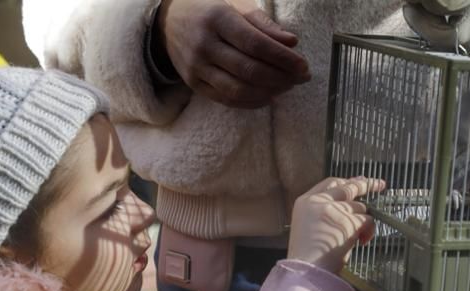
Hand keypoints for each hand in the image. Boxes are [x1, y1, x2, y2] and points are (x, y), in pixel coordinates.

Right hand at [155, 0, 310, 108]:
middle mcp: (205, 44)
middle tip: (300, 78)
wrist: (167, 21)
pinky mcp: (194, 83)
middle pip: (249, 70)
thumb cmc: (209, 9)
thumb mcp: (235, 5)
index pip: (256, 44)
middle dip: (281, 77)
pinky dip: (251, 102)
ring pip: (238, 89)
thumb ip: (263, 24)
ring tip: (286, 87)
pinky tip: (268, 96)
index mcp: (217, 18)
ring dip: (268, 92)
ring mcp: (197, 67)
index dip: (283, 58)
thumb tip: (291, 43)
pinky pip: (226, 99)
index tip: (303, 65)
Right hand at [288, 177, 384, 272]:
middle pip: (348, 188)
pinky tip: (362, 242)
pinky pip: (368, 220)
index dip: (346, 182)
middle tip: (379, 184)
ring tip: (358, 238)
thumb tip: (350, 210)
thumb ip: (324, 213)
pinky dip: (368, 231)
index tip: (358, 180)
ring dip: (363, 222)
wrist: (306, 271)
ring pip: (360, 207)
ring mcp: (334, 210)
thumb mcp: (309, 227)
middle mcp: (319, 201)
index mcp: (305, 202)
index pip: (329, 184)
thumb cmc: (308, 257)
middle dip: (366, 185)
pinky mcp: (348, 221)